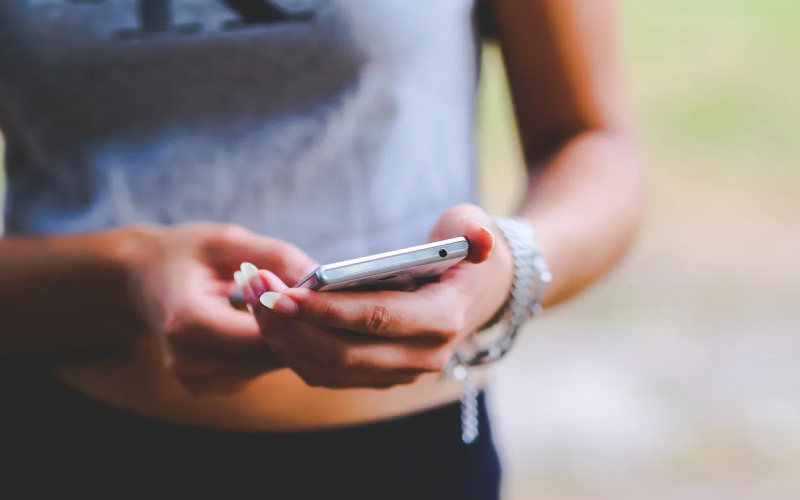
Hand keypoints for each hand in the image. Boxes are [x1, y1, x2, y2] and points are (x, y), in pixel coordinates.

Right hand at [124, 223, 316, 394]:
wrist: (139, 279)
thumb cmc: (185, 254)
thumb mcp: (227, 240)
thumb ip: (275, 257)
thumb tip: (324, 277)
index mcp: (187, 322)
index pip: (261, 334)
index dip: (298, 317)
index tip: (326, 297)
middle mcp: (187, 360)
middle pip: (268, 355)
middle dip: (301, 329)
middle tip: (328, 302)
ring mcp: (195, 380)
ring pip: (268, 366)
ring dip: (290, 339)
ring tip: (300, 307)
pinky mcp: (206, 387)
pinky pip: (256, 369)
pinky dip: (271, 347)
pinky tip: (274, 322)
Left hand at [245, 204, 513, 389]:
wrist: (477, 292)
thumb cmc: (464, 252)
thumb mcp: (473, 227)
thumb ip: (473, 230)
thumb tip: (478, 237)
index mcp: (442, 320)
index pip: (375, 320)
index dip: (325, 310)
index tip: (281, 293)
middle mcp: (422, 358)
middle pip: (342, 354)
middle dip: (291, 325)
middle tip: (255, 290)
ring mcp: (399, 373)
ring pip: (327, 370)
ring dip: (283, 339)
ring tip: (252, 299)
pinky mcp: (378, 377)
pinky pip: (325, 373)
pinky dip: (292, 349)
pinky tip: (269, 317)